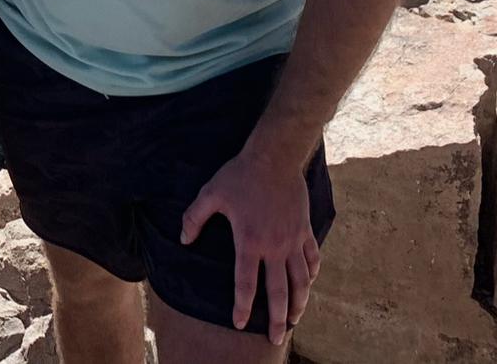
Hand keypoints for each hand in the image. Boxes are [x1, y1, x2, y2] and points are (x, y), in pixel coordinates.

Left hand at [180, 148, 320, 345]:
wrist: (274, 158)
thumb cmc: (240, 175)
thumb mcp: (211, 193)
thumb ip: (194, 218)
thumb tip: (183, 239)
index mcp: (249, 241)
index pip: (245, 284)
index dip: (242, 306)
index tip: (239, 323)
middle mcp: (274, 247)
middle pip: (278, 292)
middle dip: (277, 319)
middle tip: (276, 338)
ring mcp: (293, 240)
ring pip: (301, 281)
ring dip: (299, 303)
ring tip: (294, 319)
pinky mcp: (305, 230)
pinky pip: (312, 258)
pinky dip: (312, 274)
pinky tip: (309, 283)